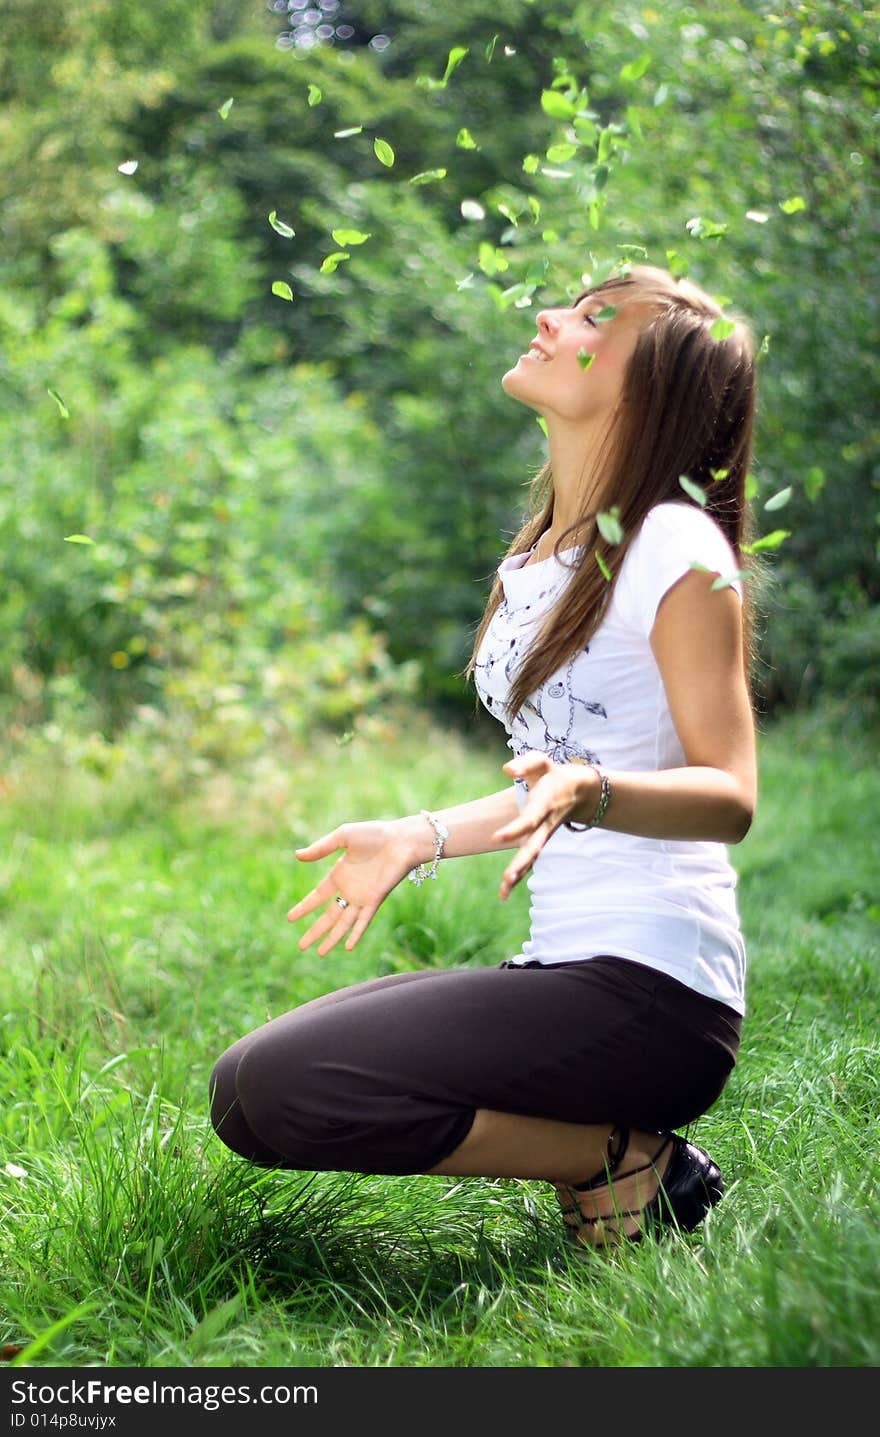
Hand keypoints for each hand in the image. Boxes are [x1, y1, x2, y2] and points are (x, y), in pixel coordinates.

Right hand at [287, 819, 419, 955]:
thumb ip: (321, 848)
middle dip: (314, 931)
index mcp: (339, 875)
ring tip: (320, 954)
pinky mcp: (376, 900)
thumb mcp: (343, 836)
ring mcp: (363, 897)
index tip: (290, 918)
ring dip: (332, 938)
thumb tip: (297, 855)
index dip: (304, 907)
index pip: (317, 897)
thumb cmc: (374, 834)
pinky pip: (364, 921)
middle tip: (301, 946)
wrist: (401, 840)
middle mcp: (349, 889)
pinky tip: (348, 947)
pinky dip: (356, 933)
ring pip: (344, 923)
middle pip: (328, 916)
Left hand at [493, 751, 594, 899]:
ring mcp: (544, 835)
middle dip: (521, 862)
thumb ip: (526, 763)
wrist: (580, 791)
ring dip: (519, 874)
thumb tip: (507, 769)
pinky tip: (504, 892)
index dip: (515, 829)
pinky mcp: (541, 841)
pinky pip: (530, 860)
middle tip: (507, 878)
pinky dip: (519, 875)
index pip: (529, 819)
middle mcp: (545, 824)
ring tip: (503, 893)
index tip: (497, 837)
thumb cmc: (554, 774)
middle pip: (534, 846)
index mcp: (544, 804)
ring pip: (532, 857)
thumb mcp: (542, 762)